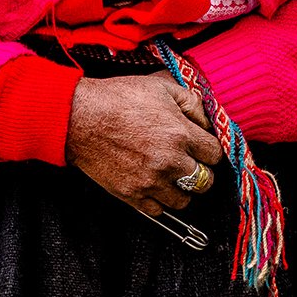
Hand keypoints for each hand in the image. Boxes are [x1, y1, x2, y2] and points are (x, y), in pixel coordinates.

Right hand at [64, 71, 224, 215]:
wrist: (81, 117)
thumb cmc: (118, 98)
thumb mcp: (160, 87)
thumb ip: (191, 102)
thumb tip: (206, 121)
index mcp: (180, 133)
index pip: (215, 154)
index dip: (209, 149)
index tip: (201, 147)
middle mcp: (170, 161)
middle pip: (205, 181)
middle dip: (201, 170)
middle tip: (189, 162)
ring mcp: (151, 181)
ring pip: (184, 200)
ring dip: (181, 188)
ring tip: (170, 175)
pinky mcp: (132, 195)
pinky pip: (158, 210)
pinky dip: (159, 200)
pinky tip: (153, 184)